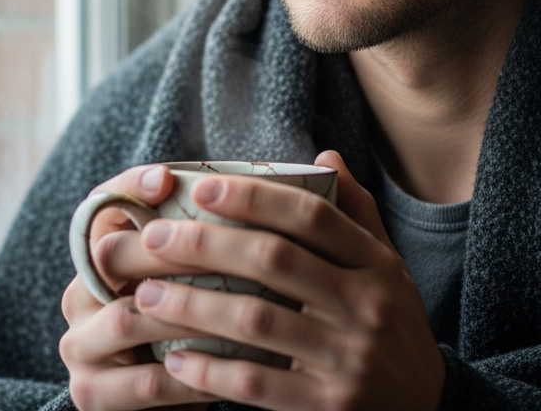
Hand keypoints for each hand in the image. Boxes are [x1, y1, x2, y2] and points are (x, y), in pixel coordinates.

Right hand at [59, 164, 216, 410]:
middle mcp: (80, 294)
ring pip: (126, 319)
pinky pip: (144, 382)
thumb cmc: (196, 328)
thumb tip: (280, 171)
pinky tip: (228, 372)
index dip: (129, 187)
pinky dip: (189, 378)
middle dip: (168, 252)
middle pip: (110, 257)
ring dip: (183, 315)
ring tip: (236, 313)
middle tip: (226, 249)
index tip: (166, 180)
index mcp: (98, 256)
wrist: (174, 401)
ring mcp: (79, 344)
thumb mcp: (203, 279)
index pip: (102, 205)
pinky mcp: (89, 393)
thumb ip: (217, 235)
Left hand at [131, 151, 444, 410]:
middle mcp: (367, 306)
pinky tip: (176, 360)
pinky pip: (259, 385)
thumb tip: (326, 155)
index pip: (312, 216)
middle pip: (274, 259)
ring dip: (193, 305)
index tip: (204, 187)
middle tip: (155, 237)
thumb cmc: (393, 328)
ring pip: (257, 320)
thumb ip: (357, 214)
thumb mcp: (389, 270)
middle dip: (206, 243)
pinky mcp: (331, 406)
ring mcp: (349, 358)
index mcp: (377, 265)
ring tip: (147, 295)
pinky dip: (212, 372)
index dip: (255, 197)